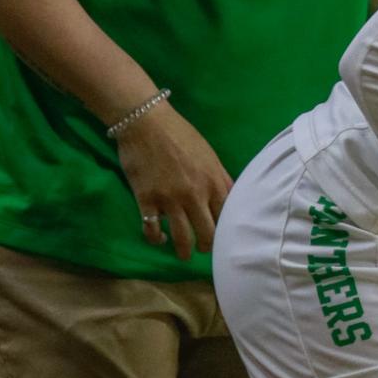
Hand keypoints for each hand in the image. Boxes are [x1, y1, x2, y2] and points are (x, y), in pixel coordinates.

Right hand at [116, 101, 233, 262]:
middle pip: (208, 233)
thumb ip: (220, 179)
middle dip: (207, 246)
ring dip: (184, 251)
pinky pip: (152, 230)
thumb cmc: (181, 135)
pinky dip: (156, 239)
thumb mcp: (209, 155)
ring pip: (183, 238)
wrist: (146, 122)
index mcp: (214, 182)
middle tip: (204, 249)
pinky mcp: (146, 200)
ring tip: (184, 255)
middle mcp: (195, 195)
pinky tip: (159, 239)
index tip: (225, 238)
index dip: (227, 231)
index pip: (227, 217)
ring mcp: (170, 199)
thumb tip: (231, 199)